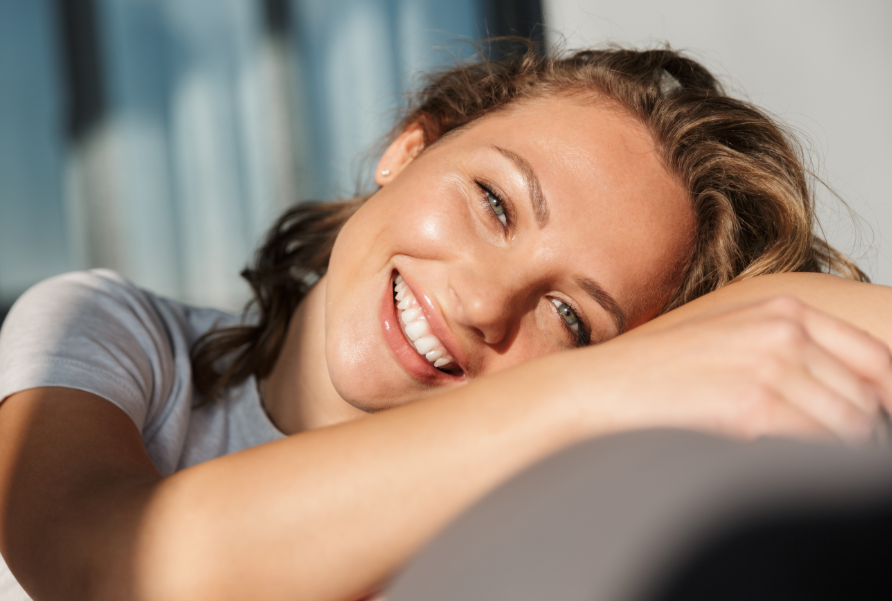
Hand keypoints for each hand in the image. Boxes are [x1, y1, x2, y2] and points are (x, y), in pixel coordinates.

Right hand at [580, 296, 891, 442]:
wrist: (611, 384)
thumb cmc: (665, 368)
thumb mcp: (735, 337)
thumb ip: (792, 352)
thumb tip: (849, 396)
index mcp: (785, 310)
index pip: (877, 358)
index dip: (886, 397)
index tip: (876, 422)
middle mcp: (786, 332)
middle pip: (866, 398)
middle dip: (858, 431)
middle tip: (826, 449)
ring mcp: (771, 366)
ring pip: (849, 425)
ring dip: (834, 450)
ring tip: (794, 455)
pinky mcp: (754, 405)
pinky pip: (816, 444)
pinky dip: (811, 460)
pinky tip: (774, 456)